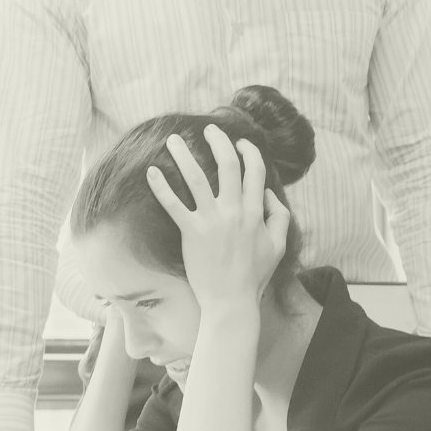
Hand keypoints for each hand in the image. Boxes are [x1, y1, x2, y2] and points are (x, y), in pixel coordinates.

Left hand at [146, 126, 289, 312]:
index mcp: (256, 212)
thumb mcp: (278, 245)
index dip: (248, 152)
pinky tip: (151, 171)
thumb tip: (270, 193)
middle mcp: (235, 211)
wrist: (232, 301)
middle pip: (227, 165)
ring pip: (196, 178)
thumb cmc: (254, 276)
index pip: (254, 171)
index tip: (240, 142)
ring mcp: (212, 221)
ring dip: (184, 155)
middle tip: (209, 129)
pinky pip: (173, 205)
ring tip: (173, 140)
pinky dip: (161, 187)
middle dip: (219, 141)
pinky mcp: (191, 233)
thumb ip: (279, 216)